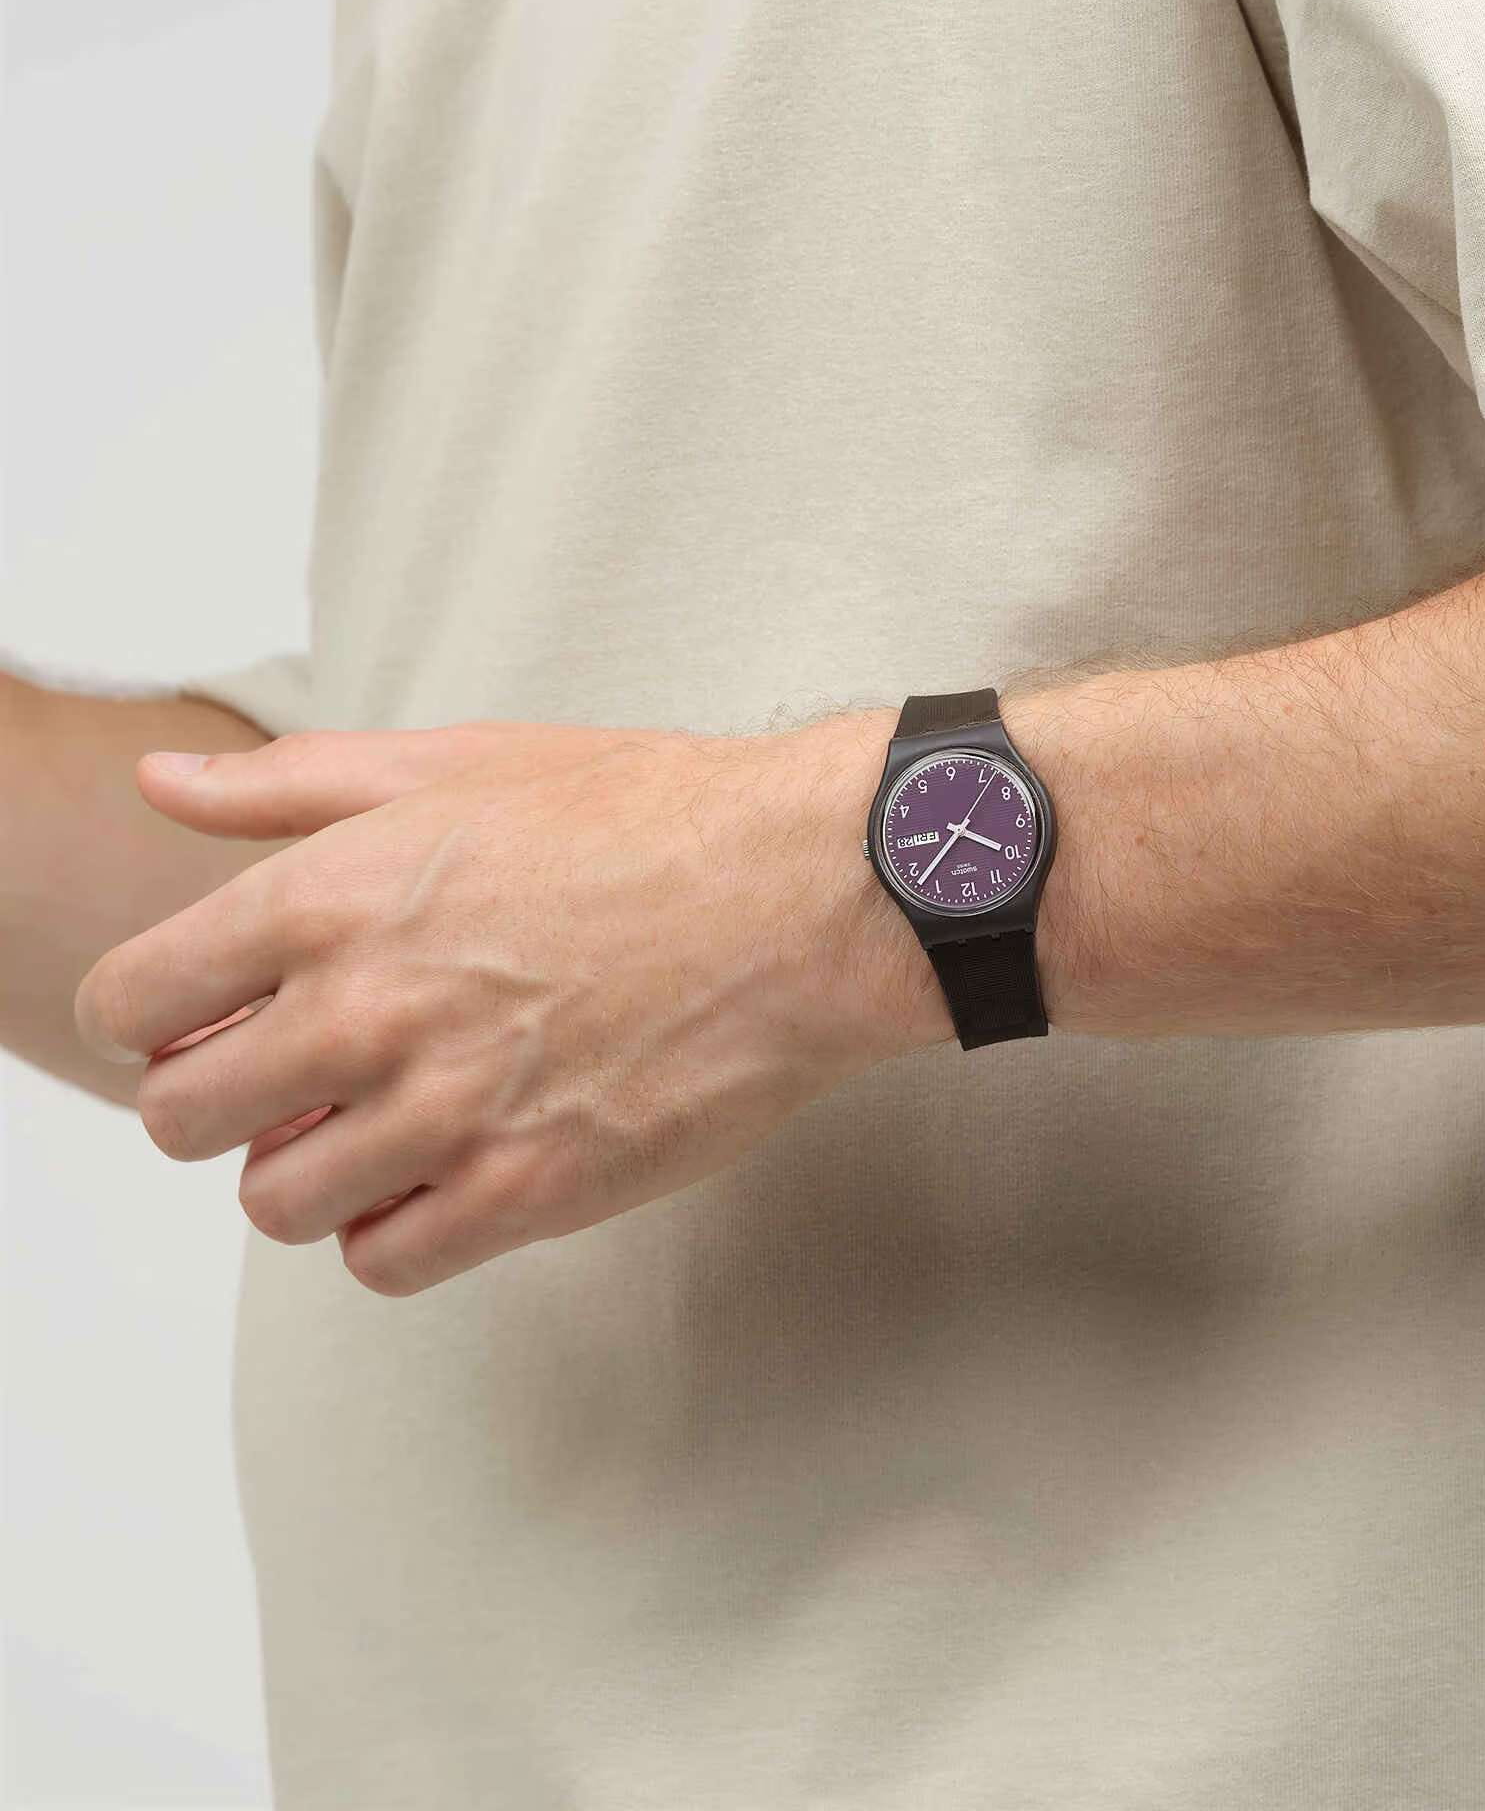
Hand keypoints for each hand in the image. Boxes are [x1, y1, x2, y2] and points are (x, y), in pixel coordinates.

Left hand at [74, 714, 945, 1294]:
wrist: (809, 892)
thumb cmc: (653, 816)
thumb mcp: (464, 764)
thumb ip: (293, 785)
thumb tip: (161, 788)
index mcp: (332, 897)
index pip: (136, 1002)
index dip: (158, 1016)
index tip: (209, 1017)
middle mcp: (368, 1012)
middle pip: (181, 1120)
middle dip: (221, 1101)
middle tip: (291, 1080)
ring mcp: (448, 1112)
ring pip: (277, 1203)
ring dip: (309, 1171)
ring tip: (381, 1126)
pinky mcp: (530, 1191)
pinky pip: (384, 1261)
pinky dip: (393, 1230)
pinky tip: (443, 1174)